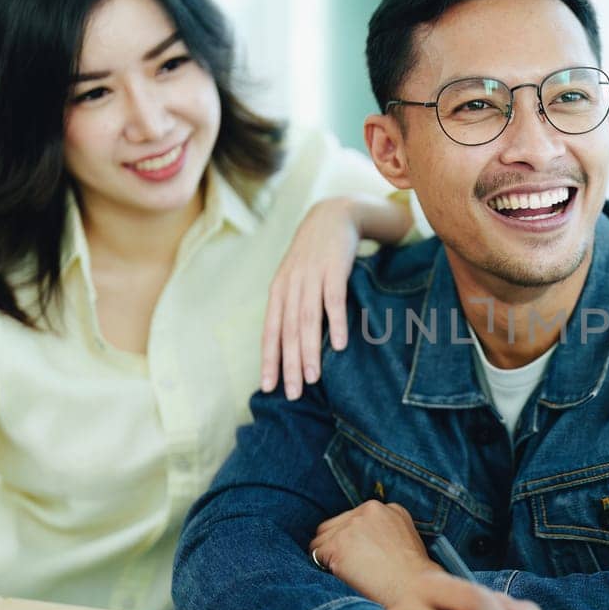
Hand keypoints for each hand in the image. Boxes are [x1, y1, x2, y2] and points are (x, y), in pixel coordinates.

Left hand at [261, 197, 362, 399]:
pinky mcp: (334, 270)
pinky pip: (334, 301)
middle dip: (289, 364)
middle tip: (292, 393)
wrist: (332, 216)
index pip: (270, 331)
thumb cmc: (314, 254)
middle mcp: (290, 286)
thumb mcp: (296, 277)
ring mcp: (311, 277)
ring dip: (309, 351)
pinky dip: (336, 323)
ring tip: (312, 378)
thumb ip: (292, 305)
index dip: (269, 359)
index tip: (268, 387)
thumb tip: (291, 343)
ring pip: (307, 320)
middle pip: (288, 331)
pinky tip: (340, 345)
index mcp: (278, 291)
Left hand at [310, 501, 439, 607]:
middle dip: (337, 545)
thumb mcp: (407, 543)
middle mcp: (370, 510)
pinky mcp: (338, 543)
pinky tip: (342, 578)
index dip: (353, 540)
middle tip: (350, 568)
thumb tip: (358, 544)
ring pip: (321, 538)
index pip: (354, 518)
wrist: (413, 592)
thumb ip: (384, 534)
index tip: (359, 556)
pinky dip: (323, 568)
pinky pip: (316, 554)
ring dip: (328, 556)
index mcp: (389, 509)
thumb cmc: (413, 579)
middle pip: (335, 525)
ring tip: (348, 574)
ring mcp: (352, 526)